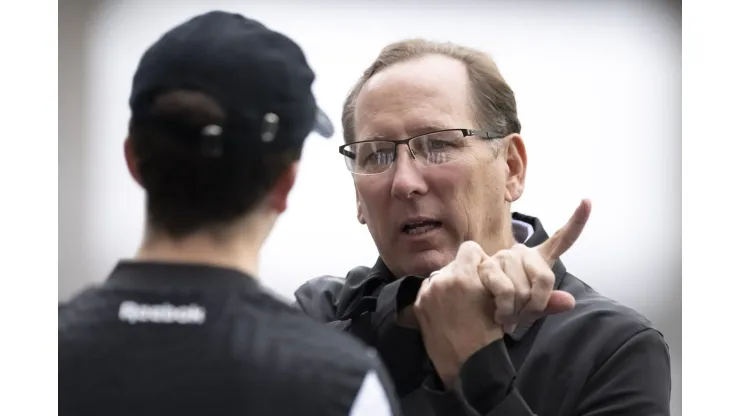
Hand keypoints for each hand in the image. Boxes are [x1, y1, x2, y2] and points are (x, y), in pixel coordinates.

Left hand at [413, 241, 502, 385]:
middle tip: (471, 292)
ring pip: (440, 276)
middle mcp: (441, 280)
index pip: (469, 248)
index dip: (478, 259)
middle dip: (463, 273)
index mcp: (463, 276)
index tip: (482, 272)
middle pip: (454, 263)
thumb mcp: (496, 299)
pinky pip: (429, 290)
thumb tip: (482, 263)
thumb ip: (486, 275)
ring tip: (458, 304)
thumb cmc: (488, 334)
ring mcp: (427, 293)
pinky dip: (437, 296)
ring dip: (449, 284)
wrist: (467, 364)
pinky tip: (446, 312)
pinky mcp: (418, 305)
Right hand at [478, 199, 590, 332]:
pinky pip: (505, 289)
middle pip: (545, 277)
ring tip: (507, 314)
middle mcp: (522, 252)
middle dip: (536, 303)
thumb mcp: (532, 310)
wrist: (476, 310)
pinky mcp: (487, 265)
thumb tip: (570, 302)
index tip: (587, 201)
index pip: (562, 240)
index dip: (577, 221)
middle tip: (522, 315)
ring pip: (524, 289)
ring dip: (517, 309)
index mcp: (539, 259)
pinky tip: (498, 313)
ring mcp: (504, 256)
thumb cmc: (508, 307)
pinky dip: (506, 308)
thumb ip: (549, 304)